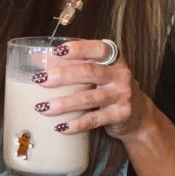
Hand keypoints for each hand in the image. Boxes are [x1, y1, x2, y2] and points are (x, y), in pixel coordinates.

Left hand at [31, 39, 152, 140]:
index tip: (57, 51)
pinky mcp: (120, 115)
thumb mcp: (96, 72)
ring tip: (42, 107)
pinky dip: (76, 124)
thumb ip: (70, 64)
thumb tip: (36, 58)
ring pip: (89, 98)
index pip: (98, 49)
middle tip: (40, 80)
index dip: (78, 49)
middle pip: (89, 72)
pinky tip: (60, 127)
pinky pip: (94, 120)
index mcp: (113, 59)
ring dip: (63, 103)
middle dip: (62, 75)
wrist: (138, 115)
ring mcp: (121, 95)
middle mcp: (120, 75)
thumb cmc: (110, 88)